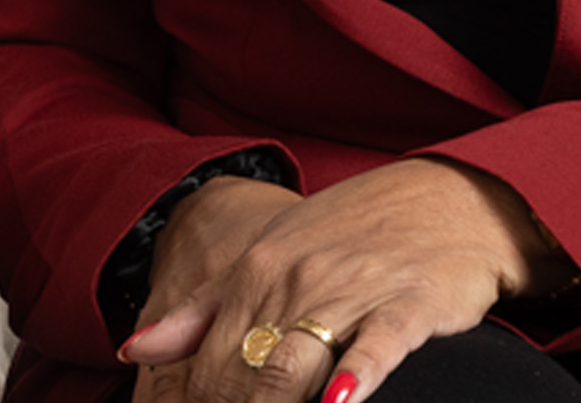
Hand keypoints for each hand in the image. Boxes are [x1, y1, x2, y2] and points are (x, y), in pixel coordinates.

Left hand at [117, 160, 554, 402]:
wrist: (445, 199)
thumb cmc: (350, 236)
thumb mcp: (268, 258)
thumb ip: (201, 310)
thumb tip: (134, 348)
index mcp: (253, 272)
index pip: (209, 361)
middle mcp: (294, 281)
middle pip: (246, 370)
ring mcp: (351, 291)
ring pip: (297, 360)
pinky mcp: (411, 304)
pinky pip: (379, 344)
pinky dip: (358, 375)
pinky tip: (340, 402)